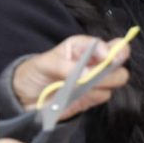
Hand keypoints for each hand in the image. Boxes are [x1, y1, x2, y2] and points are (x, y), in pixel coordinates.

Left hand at [12, 35, 130, 118]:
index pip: (112, 45)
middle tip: (95, 77)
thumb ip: (67, 67)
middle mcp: (95, 63)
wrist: (25, 96)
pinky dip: (92, 97)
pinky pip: (103, 96)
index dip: (115, 50)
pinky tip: (77, 95)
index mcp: (86, 47)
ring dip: (101, 85)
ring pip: (115, 82)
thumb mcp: (46, 63)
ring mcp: (96, 81)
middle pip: (119, 65)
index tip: (107, 58)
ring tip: (80, 87)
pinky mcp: (93, 97)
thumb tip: (88, 76)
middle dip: (111, 71)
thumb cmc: (35, 72)